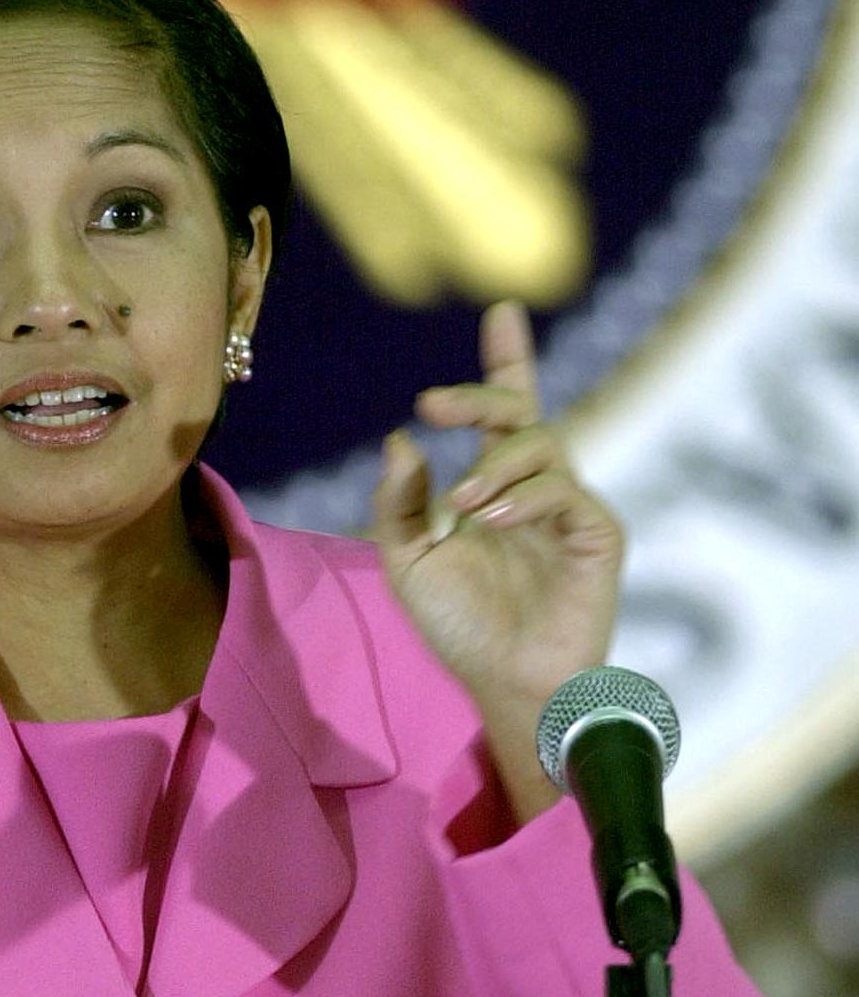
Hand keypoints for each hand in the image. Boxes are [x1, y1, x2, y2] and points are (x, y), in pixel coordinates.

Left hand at [374, 301, 622, 820]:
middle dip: (483, 394)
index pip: (506, 410)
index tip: (502, 312)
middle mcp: (536, 488)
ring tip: (464, 504)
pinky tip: (493, 519)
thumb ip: (399, 504)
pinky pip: (568, 491)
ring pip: (544, 444)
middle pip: (522, 412)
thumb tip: (400, 440)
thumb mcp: (409, 563)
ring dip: (495, 464)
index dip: (509, 359)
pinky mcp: (598, 536)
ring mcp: (570, 509)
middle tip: (434, 403)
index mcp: (494, 486)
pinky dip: (527, 496)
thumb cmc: (460, 629)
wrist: (505, 684)